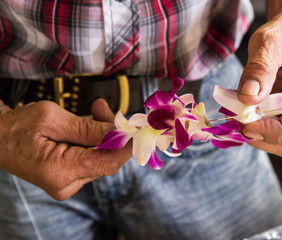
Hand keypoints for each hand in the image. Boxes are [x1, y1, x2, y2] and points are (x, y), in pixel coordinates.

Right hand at [0, 99, 131, 199]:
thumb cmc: (16, 127)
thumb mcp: (52, 118)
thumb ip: (87, 128)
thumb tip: (117, 131)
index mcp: (59, 172)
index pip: (107, 161)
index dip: (126, 145)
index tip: (137, 128)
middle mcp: (65, 184)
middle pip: (105, 159)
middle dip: (112, 134)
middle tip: (106, 109)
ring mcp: (67, 183)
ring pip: (100, 158)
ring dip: (103, 135)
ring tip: (96, 110)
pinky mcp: (67, 178)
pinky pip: (90, 159)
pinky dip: (94, 142)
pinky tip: (90, 124)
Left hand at [237, 9, 281, 156]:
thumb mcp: (268, 43)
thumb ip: (259, 69)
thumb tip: (249, 97)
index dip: (276, 129)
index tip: (248, 124)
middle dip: (261, 135)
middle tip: (236, 120)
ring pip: (279, 142)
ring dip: (254, 134)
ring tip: (235, 115)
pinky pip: (269, 133)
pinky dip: (252, 129)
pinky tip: (239, 114)